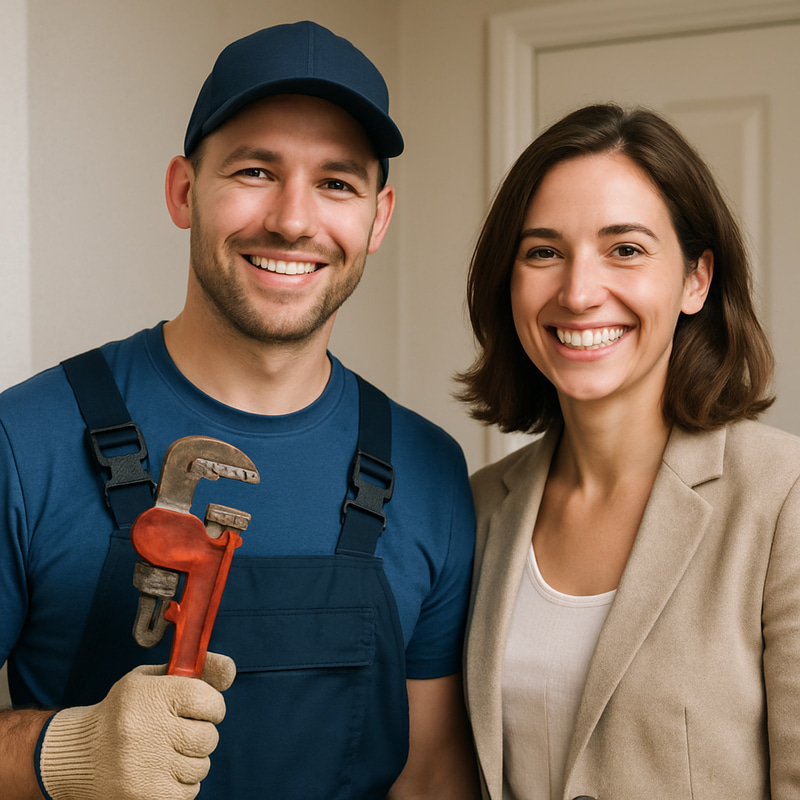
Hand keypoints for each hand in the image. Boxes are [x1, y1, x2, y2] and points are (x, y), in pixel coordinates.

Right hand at [38, 652, 234, 799]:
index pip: (210, 700)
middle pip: (208, 737)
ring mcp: (145, 766)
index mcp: (151, 695)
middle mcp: (147, 729)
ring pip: (201, 767)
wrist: (79, 755)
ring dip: (191, 760)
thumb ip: (197, 671)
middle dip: (201, 734)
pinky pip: (188, 792)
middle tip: (180, 732)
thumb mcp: (153, 680)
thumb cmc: (126, 711)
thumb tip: (231, 670)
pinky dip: (181, 784)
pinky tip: (161, 772)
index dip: (212, 706)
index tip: (200, 708)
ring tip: (166, 752)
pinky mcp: (144, 795)